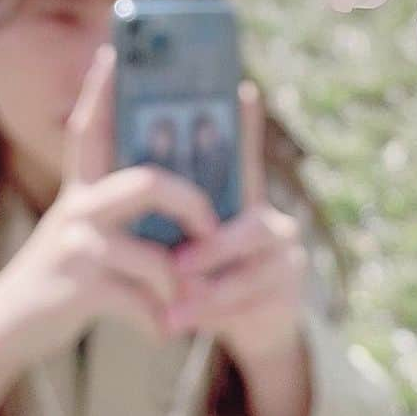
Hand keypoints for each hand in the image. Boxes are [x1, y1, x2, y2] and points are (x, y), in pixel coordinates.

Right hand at [0, 47, 217, 415]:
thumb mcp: (83, 233)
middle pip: (148, 182)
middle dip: (191, 202)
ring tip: (180, 304)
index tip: (113, 50)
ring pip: (156, 257)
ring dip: (177, 287)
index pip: (89, 127)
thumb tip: (182, 199)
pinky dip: (159, 322)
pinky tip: (158, 330)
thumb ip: (119, 213)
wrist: (7, 328)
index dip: (102, 88)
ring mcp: (76, 245)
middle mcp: (77, 207)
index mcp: (80, 188)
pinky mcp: (80, 286)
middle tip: (211, 225)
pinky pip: (144, 300)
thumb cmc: (62, 277)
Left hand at [168, 81, 309, 368]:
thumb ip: (165, 206)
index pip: (245, 151)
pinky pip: (252, 307)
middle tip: (177, 266)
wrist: (252, 325)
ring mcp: (287, 257)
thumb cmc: (210, 271)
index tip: (240, 90)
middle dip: (213, 248)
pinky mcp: (289, 296)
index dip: (246, 122)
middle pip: (253, 225)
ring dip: (208, 293)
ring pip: (250, 272)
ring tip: (172, 309)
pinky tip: (180, 325)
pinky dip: (213, 317)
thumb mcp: (187, 237)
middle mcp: (273, 220)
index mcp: (244, 197)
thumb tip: (127, 166)